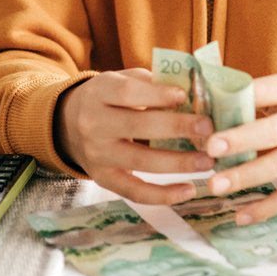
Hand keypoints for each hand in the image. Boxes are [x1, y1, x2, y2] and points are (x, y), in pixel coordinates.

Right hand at [55, 68, 214, 207]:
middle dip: (176, 127)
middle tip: (208, 128)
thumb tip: (194, 92)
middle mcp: (93, 124)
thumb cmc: (108, 99)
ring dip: (178, 163)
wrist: (67, 125)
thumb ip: (151, 83)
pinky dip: (163, 195)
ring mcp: (97, 155)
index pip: (127, 93)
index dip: (157, 95)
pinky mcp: (103, 179)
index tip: (185, 96)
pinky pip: (135, 192)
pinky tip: (189, 190)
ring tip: (207, 160)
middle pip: (137, 126)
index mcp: (98, 93)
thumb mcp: (120, 80)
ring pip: (140, 161)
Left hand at [200, 72, 276, 222]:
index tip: (209, 114)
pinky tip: (241, 216)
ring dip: (245, 177)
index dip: (237, 103)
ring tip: (214, 186)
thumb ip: (255, 98)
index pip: (265, 92)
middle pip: (273, 131)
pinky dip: (266, 208)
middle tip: (210, 149)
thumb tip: (206, 113)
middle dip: (240, 141)